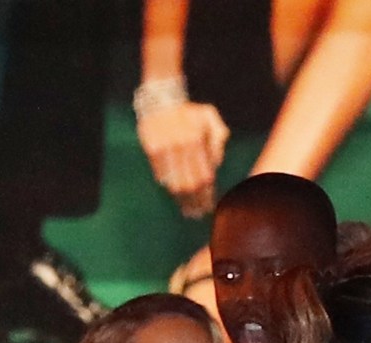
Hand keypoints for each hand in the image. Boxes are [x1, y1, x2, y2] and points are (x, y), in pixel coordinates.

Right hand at [137, 100, 229, 217]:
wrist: (160, 99)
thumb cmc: (188, 112)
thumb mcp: (209, 117)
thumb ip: (219, 137)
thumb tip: (217, 163)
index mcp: (197, 139)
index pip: (205, 176)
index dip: (207, 195)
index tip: (209, 206)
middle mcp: (181, 145)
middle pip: (190, 184)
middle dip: (195, 202)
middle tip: (198, 214)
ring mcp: (165, 148)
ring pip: (175, 183)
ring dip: (182, 200)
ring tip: (187, 211)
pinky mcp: (151, 149)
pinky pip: (161, 175)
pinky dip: (168, 186)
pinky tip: (175, 195)